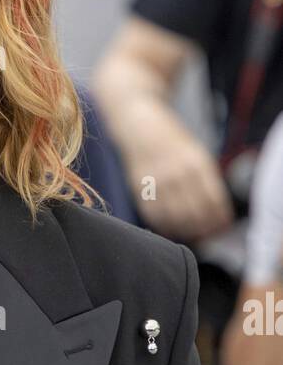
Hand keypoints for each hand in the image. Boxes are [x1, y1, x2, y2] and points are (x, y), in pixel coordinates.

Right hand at [124, 126, 234, 242]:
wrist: (141, 130)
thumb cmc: (173, 144)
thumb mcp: (197, 154)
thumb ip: (207, 180)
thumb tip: (217, 212)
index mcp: (197, 164)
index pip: (214, 200)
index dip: (220, 218)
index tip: (222, 226)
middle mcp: (178, 174)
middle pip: (196, 213)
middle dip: (205, 228)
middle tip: (208, 234)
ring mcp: (158, 183)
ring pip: (176, 219)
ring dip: (186, 231)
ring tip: (192, 233)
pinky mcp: (140, 190)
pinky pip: (156, 217)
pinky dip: (165, 227)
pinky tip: (172, 228)